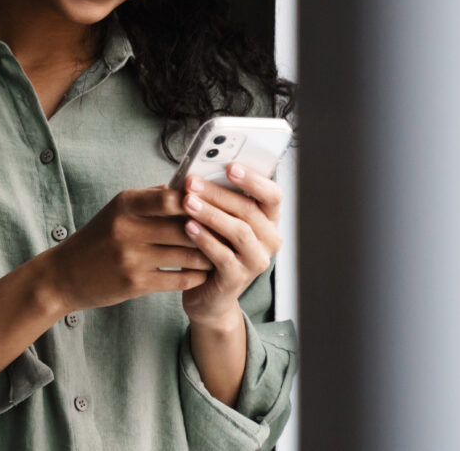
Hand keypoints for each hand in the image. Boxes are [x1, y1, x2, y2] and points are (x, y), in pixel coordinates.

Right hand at [45, 187, 214, 312]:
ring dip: (209, 255)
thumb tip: (191, 188)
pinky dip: (195, 276)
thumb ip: (153, 199)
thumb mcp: (118, 210)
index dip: (199, 201)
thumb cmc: (98, 238)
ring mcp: (130, 257)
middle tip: (233, 231)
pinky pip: (178, 279)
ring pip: (187, 255)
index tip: (217, 204)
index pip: (172, 197)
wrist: (65, 274)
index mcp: (125, 204)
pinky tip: (203, 273)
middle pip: (185, 227)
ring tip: (223, 253)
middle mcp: (127, 228)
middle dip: (212, 230)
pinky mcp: (134, 284)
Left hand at [179, 164, 283, 329]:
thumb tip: (197, 173)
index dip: (254, 179)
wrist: (208, 294)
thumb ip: (217, 200)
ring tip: (187, 202)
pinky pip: (222, 255)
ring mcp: (256, 261)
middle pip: (249, 210)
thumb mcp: (219, 221)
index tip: (230, 166)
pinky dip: (204, 239)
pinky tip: (187, 227)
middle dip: (218, 193)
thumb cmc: (213, 249)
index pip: (272, 194)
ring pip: (239, 231)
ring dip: (210, 214)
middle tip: (192, 182)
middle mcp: (269, 239)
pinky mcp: (238, 279)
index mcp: (268, 220)